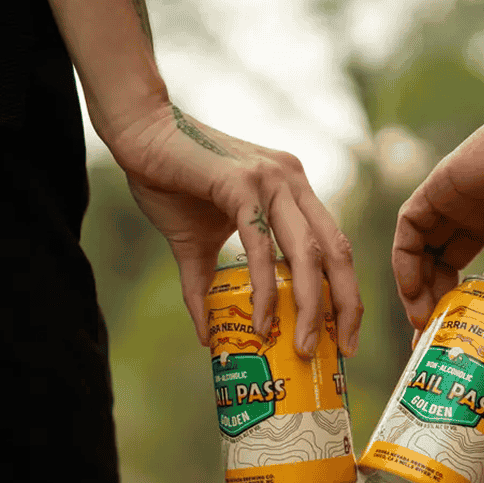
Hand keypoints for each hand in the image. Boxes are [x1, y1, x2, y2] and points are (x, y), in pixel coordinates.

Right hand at [105, 100, 362, 358]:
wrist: (138, 133)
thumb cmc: (169, 181)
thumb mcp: (196, 243)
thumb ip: (209, 285)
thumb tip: (207, 336)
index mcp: (294, 192)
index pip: (335, 247)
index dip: (345, 292)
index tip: (342, 334)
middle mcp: (293, 183)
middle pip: (337, 252)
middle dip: (344, 306)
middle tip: (343, 349)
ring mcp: (271, 181)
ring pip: (307, 253)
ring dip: (309, 306)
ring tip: (302, 347)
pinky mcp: (241, 185)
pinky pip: (262, 246)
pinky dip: (265, 289)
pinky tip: (261, 322)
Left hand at [393, 90, 483, 380]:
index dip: (480, 318)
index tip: (474, 350)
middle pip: (451, 275)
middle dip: (442, 311)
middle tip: (438, 345)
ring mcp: (460, 207)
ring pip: (427, 256)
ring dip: (420, 292)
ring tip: (424, 327)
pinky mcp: (438, 191)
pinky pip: (410, 231)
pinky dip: (406, 263)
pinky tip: (416, 292)